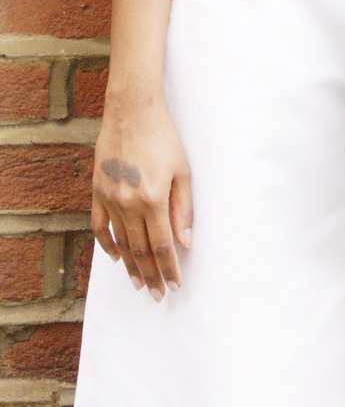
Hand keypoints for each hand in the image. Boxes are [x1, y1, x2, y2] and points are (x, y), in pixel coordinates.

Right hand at [90, 90, 192, 298]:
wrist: (132, 111)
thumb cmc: (164, 137)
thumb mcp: (182, 170)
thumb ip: (183, 207)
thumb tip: (185, 242)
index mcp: (153, 198)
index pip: (162, 245)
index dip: (168, 268)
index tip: (174, 286)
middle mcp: (129, 202)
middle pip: (140, 249)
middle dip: (150, 275)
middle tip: (156, 295)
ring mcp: (110, 198)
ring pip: (120, 242)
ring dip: (130, 266)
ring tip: (139, 284)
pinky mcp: (98, 190)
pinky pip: (100, 226)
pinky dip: (107, 244)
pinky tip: (117, 257)